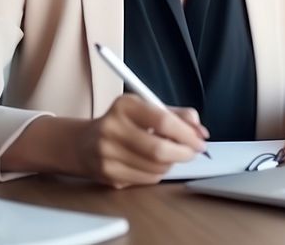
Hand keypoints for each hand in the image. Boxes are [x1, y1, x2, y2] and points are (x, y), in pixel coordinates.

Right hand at [77, 94, 209, 187]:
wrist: (84, 143)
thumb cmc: (123, 123)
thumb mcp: (147, 109)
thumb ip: (176, 115)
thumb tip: (200, 131)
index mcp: (124, 106)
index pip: (163, 121)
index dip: (187, 133)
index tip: (200, 140)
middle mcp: (112, 128)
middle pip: (159, 149)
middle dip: (183, 153)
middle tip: (192, 152)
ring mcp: (107, 154)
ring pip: (156, 168)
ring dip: (170, 164)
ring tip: (167, 155)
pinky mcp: (108, 175)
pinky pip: (147, 180)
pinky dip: (157, 174)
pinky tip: (150, 164)